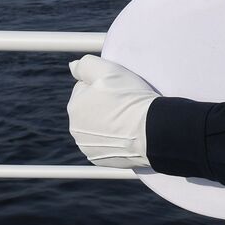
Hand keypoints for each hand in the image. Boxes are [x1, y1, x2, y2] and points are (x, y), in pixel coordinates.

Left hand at [67, 54, 157, 168]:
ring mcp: (87, 147)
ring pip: (97, 128)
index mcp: (75, 106)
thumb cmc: (131, 98)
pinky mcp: (100, 160)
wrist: (152, 132)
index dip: (104, 85)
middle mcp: (75, 129)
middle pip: (90, 109)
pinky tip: (128, 134)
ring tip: (129, 119)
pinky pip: (105, 144)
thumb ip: (86, 64)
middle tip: (126, 103)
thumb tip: (72, 66)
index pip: (86, 88)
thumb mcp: (109, 71)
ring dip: (108, 123)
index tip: (120, 89)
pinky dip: (114, 139)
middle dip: (103, 105)